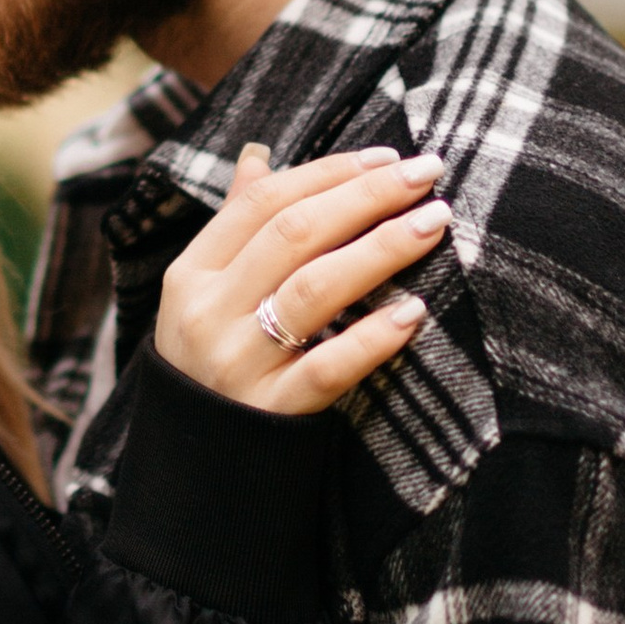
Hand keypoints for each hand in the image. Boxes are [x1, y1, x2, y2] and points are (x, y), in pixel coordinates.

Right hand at [152, 143, 447, 415]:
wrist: (197, 468)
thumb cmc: (214, 362)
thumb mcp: (204, 295)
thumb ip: (236, 226)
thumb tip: (258, 155)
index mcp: (191, 274)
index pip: (263, 203)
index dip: (328, 172)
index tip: (388, 157)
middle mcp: (208, 313)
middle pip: (293, 236)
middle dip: (366, 197)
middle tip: (427, 175)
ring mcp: (238, 364)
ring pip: (313, 291)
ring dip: (379, 250)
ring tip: (433, 223)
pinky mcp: (270, 412)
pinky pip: (328, 368)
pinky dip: (372, 338)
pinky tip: (414, 312)